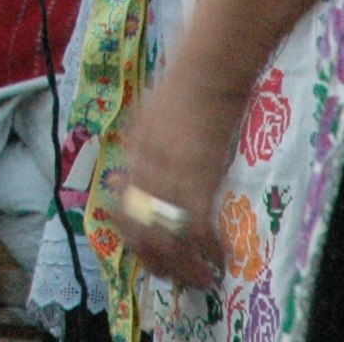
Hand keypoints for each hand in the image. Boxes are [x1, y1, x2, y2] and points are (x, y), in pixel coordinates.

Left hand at [95, 71, 244, 289]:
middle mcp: (146, 169)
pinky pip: (197, 225)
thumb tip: (144, 167)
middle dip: (158, 263)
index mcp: (133, 156)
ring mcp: (170, 173)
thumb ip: (145, 144)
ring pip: (167, 236)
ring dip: (184, 264)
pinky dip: (208, 247)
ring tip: (202, 278)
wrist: (208, 65)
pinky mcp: (199, 174)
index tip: (149, 257)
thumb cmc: (185, 82)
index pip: (122, 213)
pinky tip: (221, 258)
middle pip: (142, 232)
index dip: (133, 241)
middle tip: (176, 278)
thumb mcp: (150, 113)